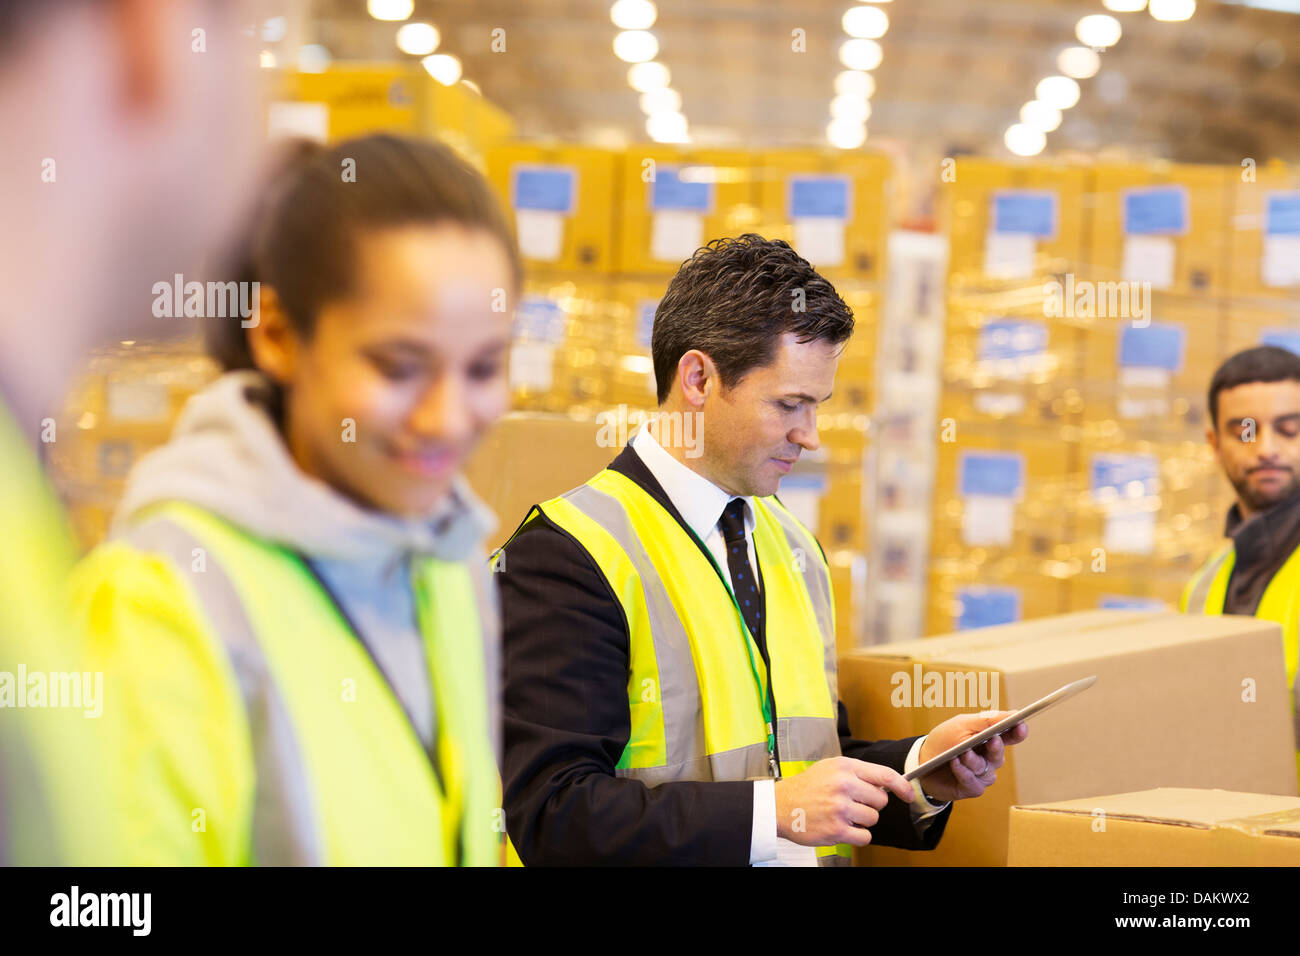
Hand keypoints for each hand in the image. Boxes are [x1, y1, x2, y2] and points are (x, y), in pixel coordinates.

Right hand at [774, 756, 914, 846]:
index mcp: (844, 767)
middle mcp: (843, 786)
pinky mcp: (837, 829)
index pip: (884, 775)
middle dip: (871, 804)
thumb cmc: (806, 787)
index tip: (908, 794)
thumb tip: (885, 783)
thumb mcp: (830, 768)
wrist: (780, 806)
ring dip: (862, 820)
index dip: (901, 786)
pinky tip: (842, 827)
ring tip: (842, 814)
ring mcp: (840, 808)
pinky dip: (857, 835)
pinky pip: (864, 836)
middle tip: (853, 803)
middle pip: (881, 800)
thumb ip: (857, 772)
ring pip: (873, 819)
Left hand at [915, 712, 1028, 803]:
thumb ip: (985, 721)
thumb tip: (1013, 714)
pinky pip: (972, 781)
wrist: (921, 761)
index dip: (1018, 732)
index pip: (1010, 736)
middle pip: (999, 754)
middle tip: (993, 740)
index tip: (1021, 725)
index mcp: (990, 739)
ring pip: (985, 768)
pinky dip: (962, 771)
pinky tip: (954, 763)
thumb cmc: (943, 741)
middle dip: (996, 747)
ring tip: (963, 752)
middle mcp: (990, 758)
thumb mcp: (961, 725)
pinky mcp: (972, 788)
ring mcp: (982, 774)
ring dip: (972, 760)